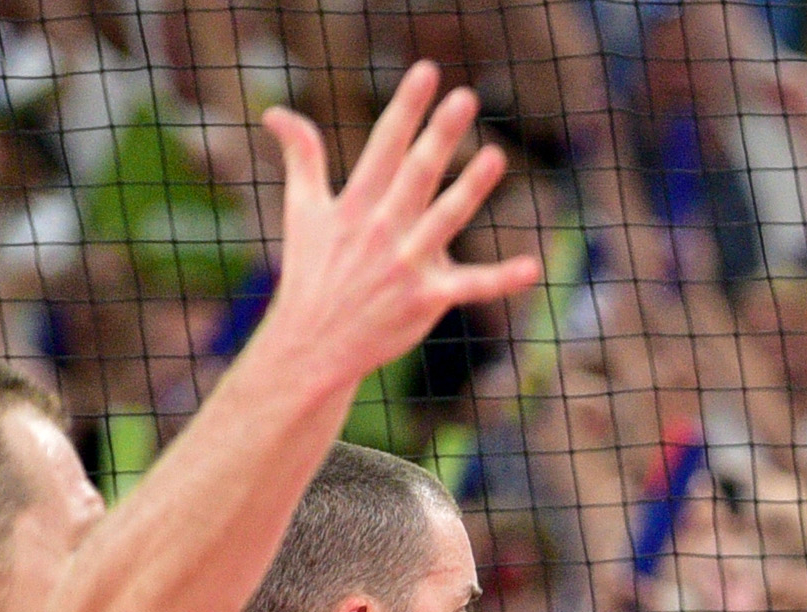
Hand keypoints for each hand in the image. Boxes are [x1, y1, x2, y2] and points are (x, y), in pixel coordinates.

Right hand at [251, 67, 542, 400]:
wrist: (313, 344)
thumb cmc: (312, 272)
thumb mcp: (301, 210)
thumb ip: (300, 157)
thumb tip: (275, 112)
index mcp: (355, 203)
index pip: (384, 144)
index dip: (406, 107)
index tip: (427, 73)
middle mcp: (381, 229)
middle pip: (416, 174)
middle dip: (439, 135)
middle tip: (465, 99)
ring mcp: (405, 265)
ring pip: (444, 219)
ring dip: (470, 189)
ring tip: (496, 156)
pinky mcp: (426, 300)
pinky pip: (471, 286)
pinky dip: (501, 279)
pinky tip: (531, 267)